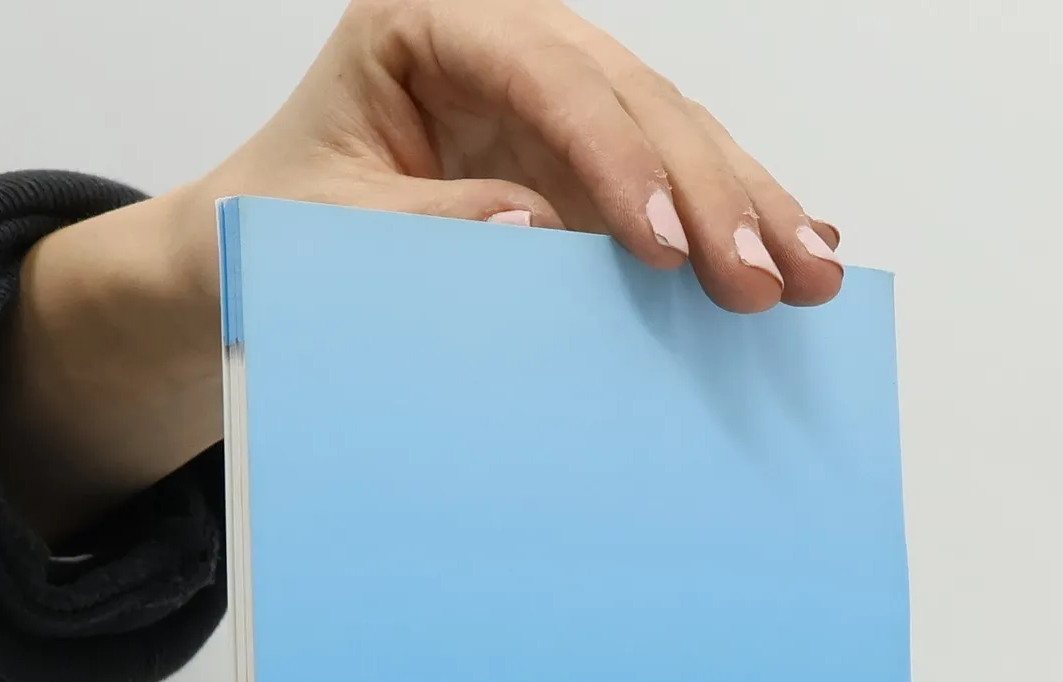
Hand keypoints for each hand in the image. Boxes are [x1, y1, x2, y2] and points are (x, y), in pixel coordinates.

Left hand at [0, 0, 843, 540]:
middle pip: (633, 99)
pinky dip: (729, 216)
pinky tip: (799, 239)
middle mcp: (504, 45)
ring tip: (809, 273)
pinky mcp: (578, 159)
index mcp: (428, 24)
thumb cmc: (271, 229)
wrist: (253, 254)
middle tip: (772, 276)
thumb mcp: (323, 233)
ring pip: (671, 135)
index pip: (547, 78)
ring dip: (747, 207)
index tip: (664, 245)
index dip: (616, 159)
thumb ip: (422, 226)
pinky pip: (667, 180)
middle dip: (713, 191)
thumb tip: (534, 227)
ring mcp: (549, 101)